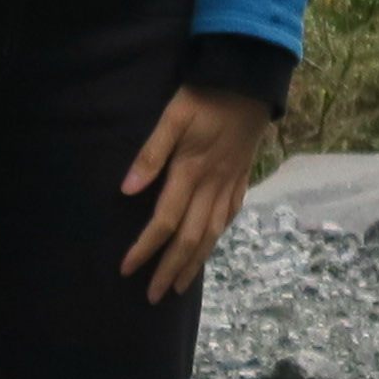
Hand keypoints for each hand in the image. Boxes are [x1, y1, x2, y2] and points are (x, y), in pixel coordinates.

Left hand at [118, 84, 273, 301]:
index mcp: (191, 172)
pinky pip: (228, 217)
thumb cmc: (206, 95)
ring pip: (211, 234)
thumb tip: (127, 190)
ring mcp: (230, 185)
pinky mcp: (241, 178)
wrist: (251, 81)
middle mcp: (212, 186)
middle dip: (169, 270)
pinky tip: (208, 246)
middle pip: (189, 239)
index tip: (126, 270)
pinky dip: (215, 238)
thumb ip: (151, 153)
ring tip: (178, 285)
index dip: (145, 249)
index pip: (164, 222)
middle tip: (152, 296)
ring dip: (193, 263)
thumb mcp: (173, 116)